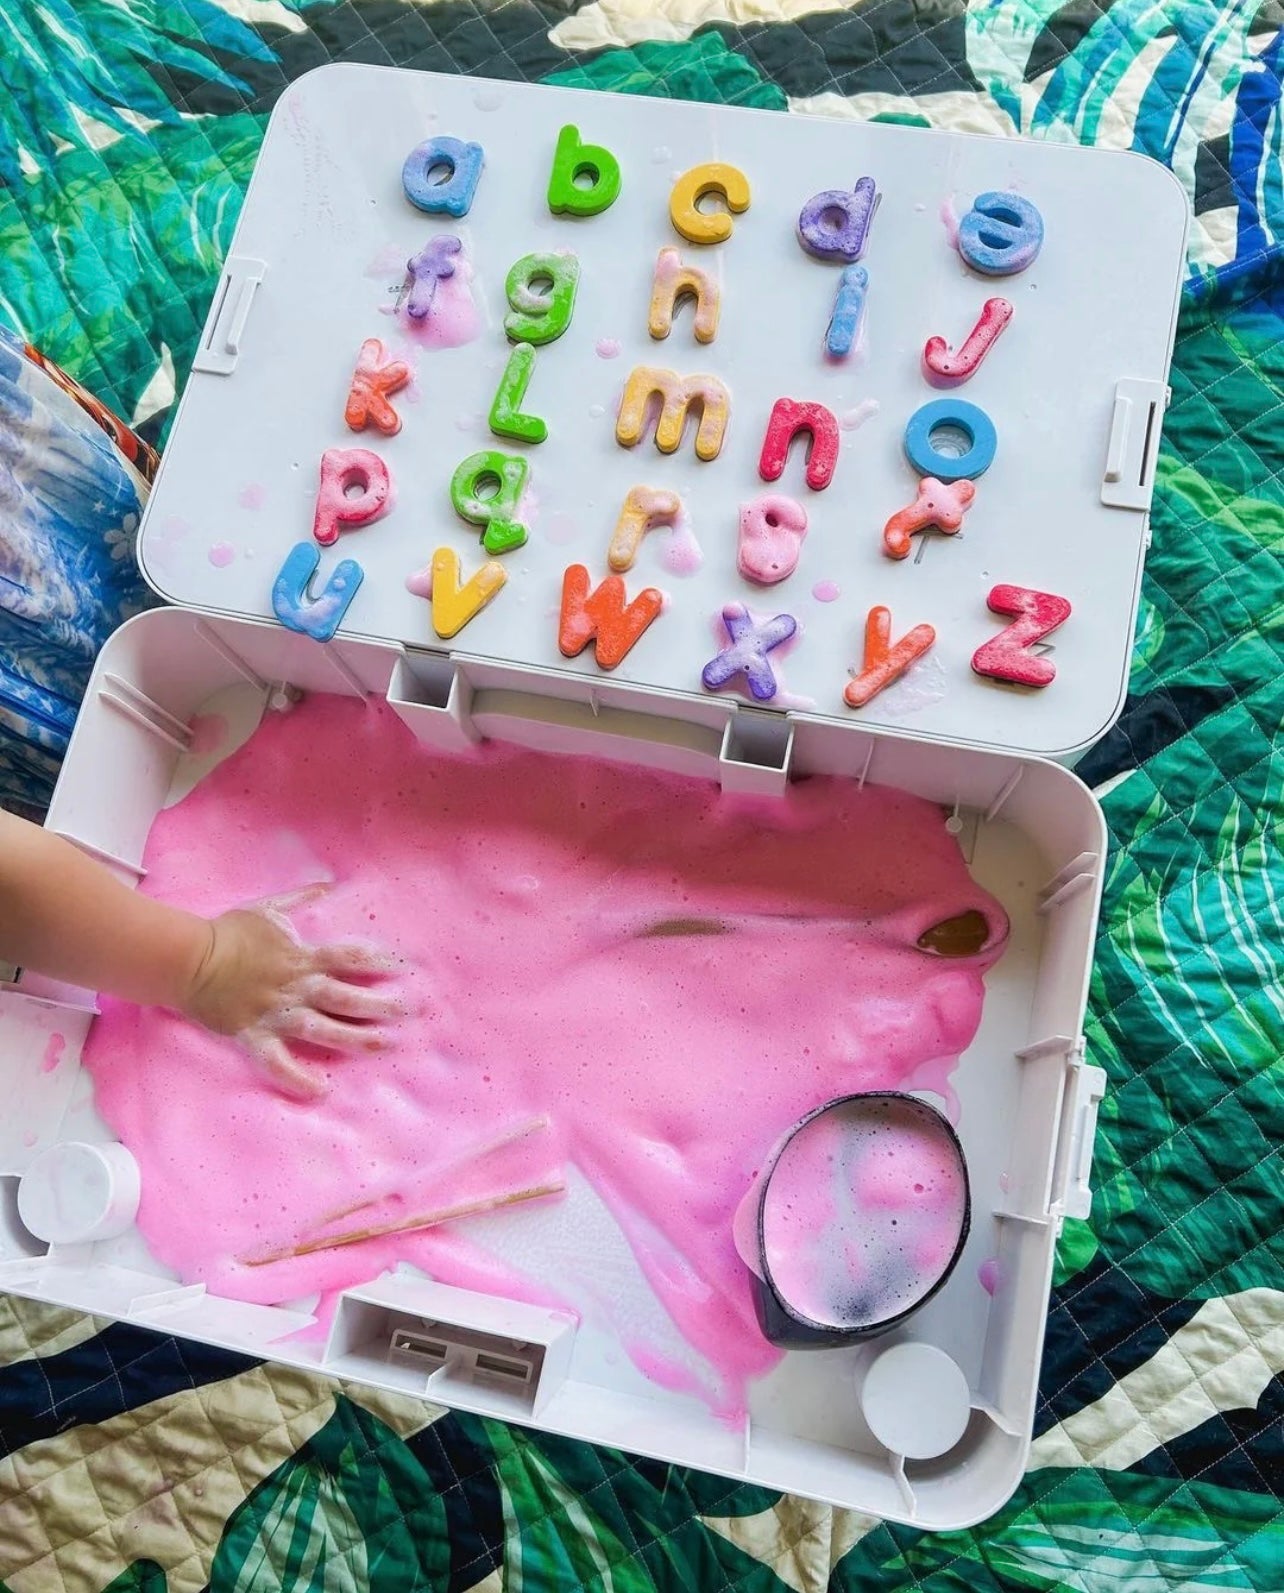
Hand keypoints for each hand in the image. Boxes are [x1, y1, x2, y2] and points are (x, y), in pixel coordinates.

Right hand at [180, 892, 400, 1099]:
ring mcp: (277, 1013)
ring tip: (383, 1045)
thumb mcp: (267, 907)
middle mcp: (295, 987)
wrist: (189, 960)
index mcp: (301, 957)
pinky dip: (297, 1078)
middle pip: (345, 996)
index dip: (377, 961)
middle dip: (379, 1004)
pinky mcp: (255, 1035)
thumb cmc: (228, 932)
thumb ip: (300, 898)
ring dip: (354, 1038)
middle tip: (407, 1012)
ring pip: (323, 1029)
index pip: (348, 957)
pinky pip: (278, 1061)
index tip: (404, 969)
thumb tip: (327, 885)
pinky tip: (320, 1090)